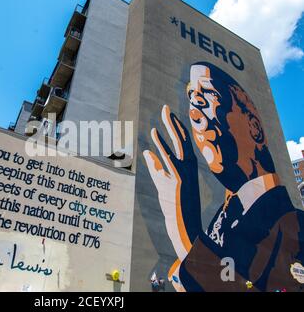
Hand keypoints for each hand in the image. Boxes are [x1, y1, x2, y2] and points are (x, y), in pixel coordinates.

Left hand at [143, 105, 201, 260]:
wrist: (184, 225)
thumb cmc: (174, 204)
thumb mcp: (162, 182)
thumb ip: (154, 166)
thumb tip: (145, 151)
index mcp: (188, 166)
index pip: (183, 142)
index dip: (177, 127)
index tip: (170, 115)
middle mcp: (188, 167)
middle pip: (182, 139)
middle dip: (173, 122)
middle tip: (165, 108)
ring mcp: (183, 173)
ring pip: (177, 145)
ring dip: (169, 128)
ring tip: (163, 113)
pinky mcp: (176, 180)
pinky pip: (168, 158)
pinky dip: (161, 144)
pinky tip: (155, 133)